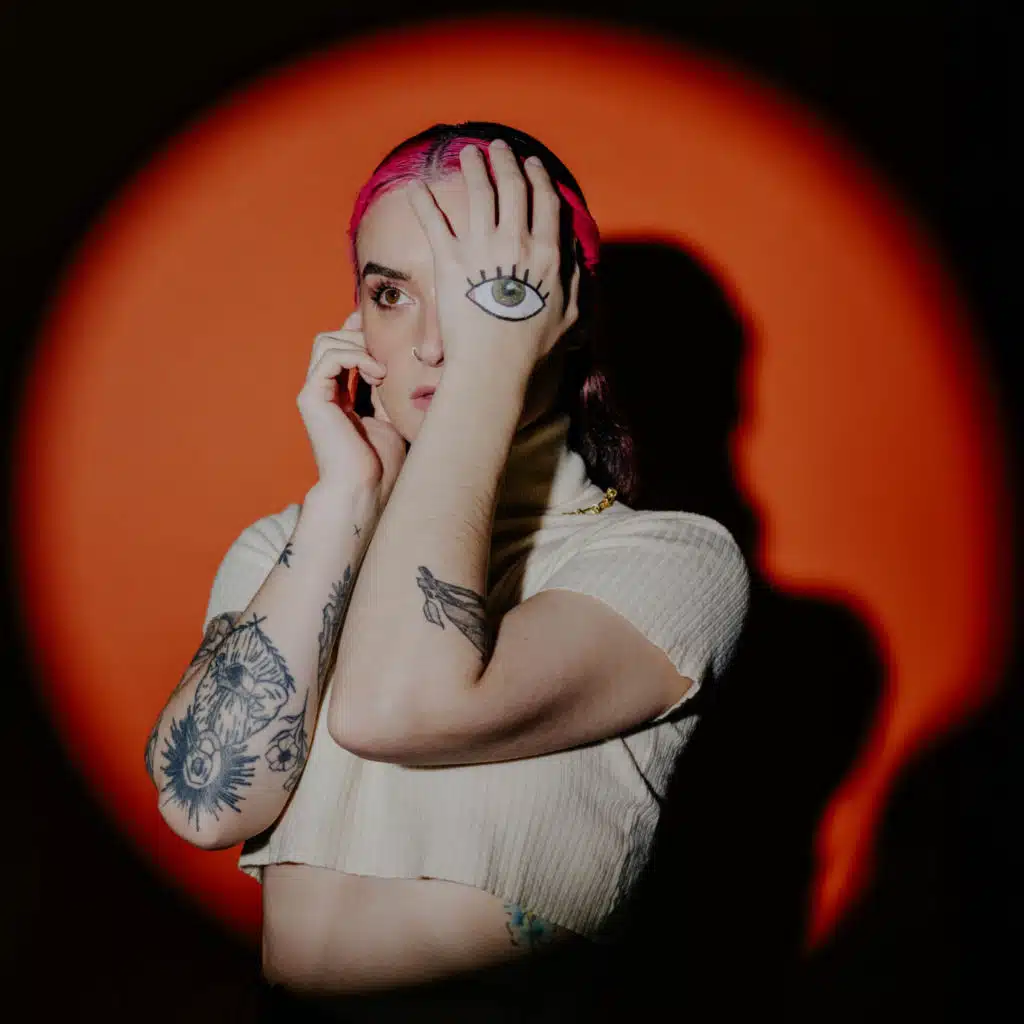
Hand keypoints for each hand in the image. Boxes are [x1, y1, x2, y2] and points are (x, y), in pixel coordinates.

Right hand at [297, 311, 406, 505]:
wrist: (366, 489)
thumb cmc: (381, 464)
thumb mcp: (391, 417)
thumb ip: (386, 389)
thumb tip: (398, 361)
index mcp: (339, 397)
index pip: (341, 349)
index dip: (358, 333)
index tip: (385, 328)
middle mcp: (323, 392)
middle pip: (329, 338)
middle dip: (359, 335)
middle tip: (386, 353)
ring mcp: (314, 394)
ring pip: (325, 342)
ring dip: (358, 346)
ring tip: (382, 371)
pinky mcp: (311, 397)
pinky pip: (329, 357)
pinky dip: (356, 356)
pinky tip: (378, 375)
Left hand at [406, 140, 580, 372]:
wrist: (495, 365)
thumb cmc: (533, 348)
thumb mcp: (569, 314)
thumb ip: (573, 278)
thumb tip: (572, 252)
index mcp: (547, 253)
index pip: (545, 201)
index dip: (538, 177)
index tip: (532, 163)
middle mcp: (516, 241)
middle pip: (512, 187)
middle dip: (505, 161)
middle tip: (497, 147)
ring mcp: (481, 247)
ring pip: (478, 192)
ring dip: (473, 167)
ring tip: (468, 153)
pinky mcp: (449, 260)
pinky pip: (434, 221)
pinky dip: (424, 201)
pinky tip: (417, 186)